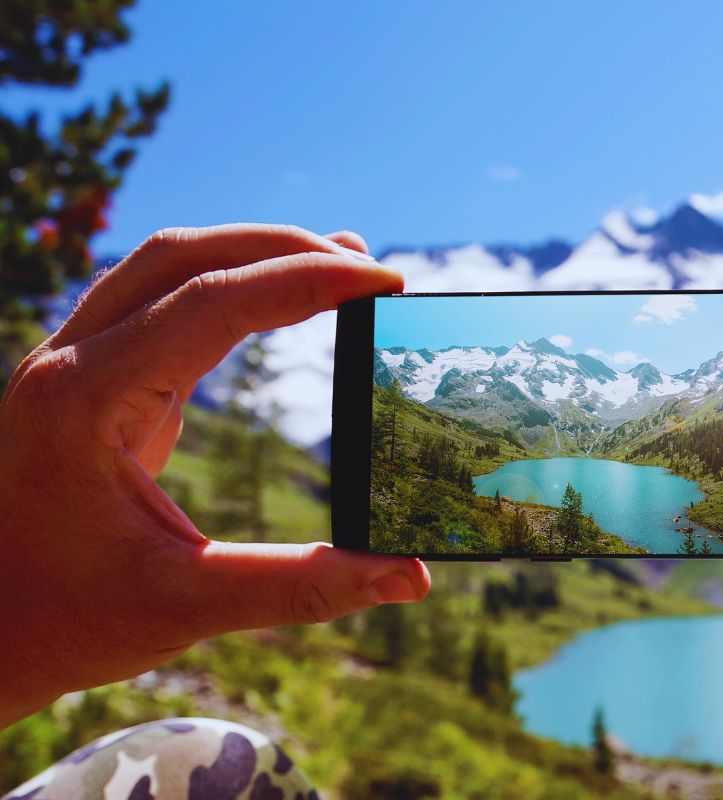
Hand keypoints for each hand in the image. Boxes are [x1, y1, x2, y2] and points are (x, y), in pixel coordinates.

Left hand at [0, 225, 429, 726]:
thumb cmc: (68, 620)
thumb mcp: (188, 607)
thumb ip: (302, 585)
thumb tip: (412, 577)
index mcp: (83, 402)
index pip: (209, 303)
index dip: (305, 282)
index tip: (383, 281)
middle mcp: (69, 364)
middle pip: (182, 256)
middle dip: (282, 248)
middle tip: (368, 263)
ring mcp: (73, 364)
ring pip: (166, 266)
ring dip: (253, 254)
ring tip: (336, 260)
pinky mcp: (91, 380)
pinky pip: (161, 302)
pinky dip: (228, 286)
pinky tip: (278, 298)